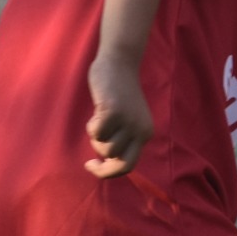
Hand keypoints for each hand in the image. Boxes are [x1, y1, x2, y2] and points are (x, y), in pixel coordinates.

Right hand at [83, 51, 154, 177]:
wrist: (119, 63)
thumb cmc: (117, 94)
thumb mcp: (125, 120)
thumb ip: (121, 139)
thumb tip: (105, 163)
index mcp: (145, 133)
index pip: (129, 166)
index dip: (108, 172)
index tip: (93, 164)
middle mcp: (140, 130)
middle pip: (118, 163)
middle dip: (102, 165)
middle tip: (91, 159)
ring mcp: (128, 121)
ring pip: (105, 148)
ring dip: (96, 138)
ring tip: (99, 120)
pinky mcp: (113, 111)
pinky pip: (97, 132)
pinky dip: (92, 125)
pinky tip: (97, 112)